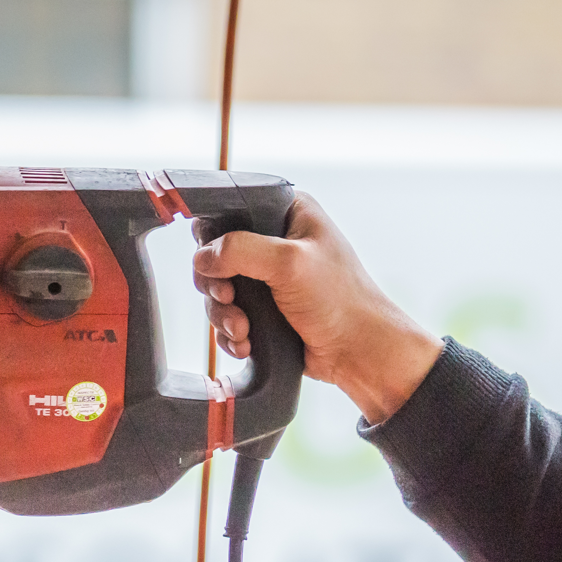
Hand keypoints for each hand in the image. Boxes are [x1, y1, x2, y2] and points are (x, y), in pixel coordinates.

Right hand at [191, 193, 443, 424]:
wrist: (359, 352)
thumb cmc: (340, 300)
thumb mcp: (289, 262)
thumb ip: (239, 250)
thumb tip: (202, 259)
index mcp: (287, 215)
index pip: (232, 210)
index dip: (215, 236)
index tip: (218, 262)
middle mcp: (275, 242)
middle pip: (216, 255)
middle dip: (217, 284)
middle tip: (229, 298)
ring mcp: (268, 278)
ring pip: (219, 290)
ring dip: (224, 314)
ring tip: (243, 330)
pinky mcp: (264, 310)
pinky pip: (228, 316)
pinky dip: (231, 333)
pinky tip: (246, 342)